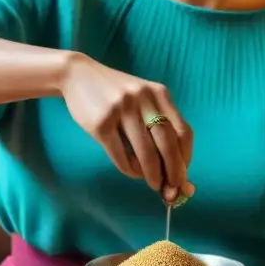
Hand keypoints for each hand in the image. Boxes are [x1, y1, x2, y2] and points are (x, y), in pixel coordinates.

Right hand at [58, 53, 193, 201]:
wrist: (79, 75)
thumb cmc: (117, 95)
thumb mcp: (143, 99)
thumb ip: (159, 125)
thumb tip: (174, 166)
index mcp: (159, 94)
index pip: (183, 131)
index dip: (186, 158)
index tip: (183, 176)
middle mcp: (144, 99)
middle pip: (167, 143)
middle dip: (173, 171)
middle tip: (173, 189)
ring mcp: (122, 110)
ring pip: (145, 151)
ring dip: (152, 174)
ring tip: (153, 184)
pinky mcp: (101, 123)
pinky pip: (120, 154)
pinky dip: (129, 169)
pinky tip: (132, 172)